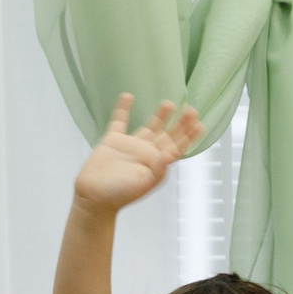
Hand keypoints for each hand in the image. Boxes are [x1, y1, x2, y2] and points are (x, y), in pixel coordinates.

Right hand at [73, 94, 204, 217]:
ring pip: (149, 127)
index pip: (176, 148)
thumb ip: (156, 167)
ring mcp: (131, 146)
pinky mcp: (113, 141)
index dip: (188, 137)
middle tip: (191, 110)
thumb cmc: (118, 194)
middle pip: (167, 135)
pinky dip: (123, 109)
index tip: (199, 125)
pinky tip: (128, 96)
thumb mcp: (141, 182)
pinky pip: (120, 121)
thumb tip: (168, 154)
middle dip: (180, 124)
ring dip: (160, 116)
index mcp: (156, 165)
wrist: (93, 197)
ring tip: (169, 103)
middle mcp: (146, 154)